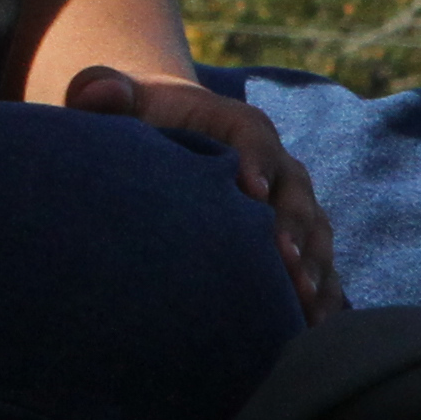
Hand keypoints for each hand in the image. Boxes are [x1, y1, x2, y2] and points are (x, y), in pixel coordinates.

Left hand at [62, 63, 342, 318]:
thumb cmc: (139, 122)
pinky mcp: (295, 240)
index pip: (254, 136)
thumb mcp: (117, 101)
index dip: (258, 160)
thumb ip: (101, 91)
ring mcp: (290, 205)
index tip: (252, 192)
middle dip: (294, 226)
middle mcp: (276, 164)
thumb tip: (100, 92)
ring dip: (315, 266)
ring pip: (314, 232)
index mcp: (237, 124)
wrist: (166, 139)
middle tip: (287, 262)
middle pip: (295, 191)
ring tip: (303, 302)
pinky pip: (317, 266)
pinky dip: (321, 294)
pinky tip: (312, 328)